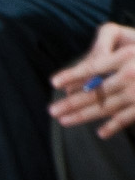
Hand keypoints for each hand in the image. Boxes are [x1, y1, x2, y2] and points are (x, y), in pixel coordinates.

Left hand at [53, 21, 134, 138]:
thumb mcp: (132, 46)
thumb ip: (110, 55)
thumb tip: (86, 72)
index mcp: (127, 56)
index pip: (94, 66)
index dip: (72, 74)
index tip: (54, 82)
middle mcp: (131, 73)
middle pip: (95, 91)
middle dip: (71, 103)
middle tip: (52, 110)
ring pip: (106, 106)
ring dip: (82, 116)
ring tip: (64, 120)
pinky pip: (126, 118)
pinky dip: (112, 126)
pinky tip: (100, 133)